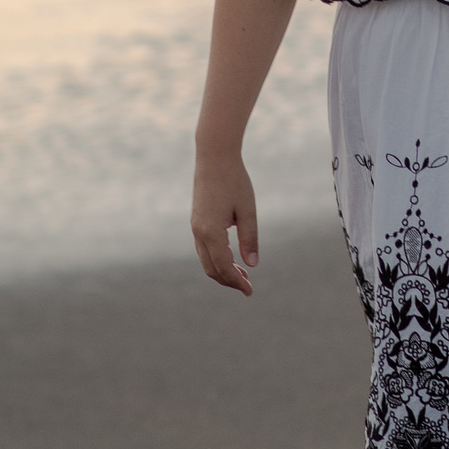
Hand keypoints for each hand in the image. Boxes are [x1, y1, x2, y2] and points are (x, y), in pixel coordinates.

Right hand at [191, 151, 259, 294]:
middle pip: (211, 268)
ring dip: (222, 270)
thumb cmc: (234, 181)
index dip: (236, 282)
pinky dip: (217, 258)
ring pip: (206, 260)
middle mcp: (199, 232)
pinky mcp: (197, 221)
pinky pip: (204, 249)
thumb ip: (249, 238)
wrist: (214, 157)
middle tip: (248, 286)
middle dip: (229, 280)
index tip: (250, 291)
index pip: (223, 267)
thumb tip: (252, 264)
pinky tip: (232, 257)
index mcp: (211, 232)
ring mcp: (195, 227)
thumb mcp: (247, 211)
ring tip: (243, 274)